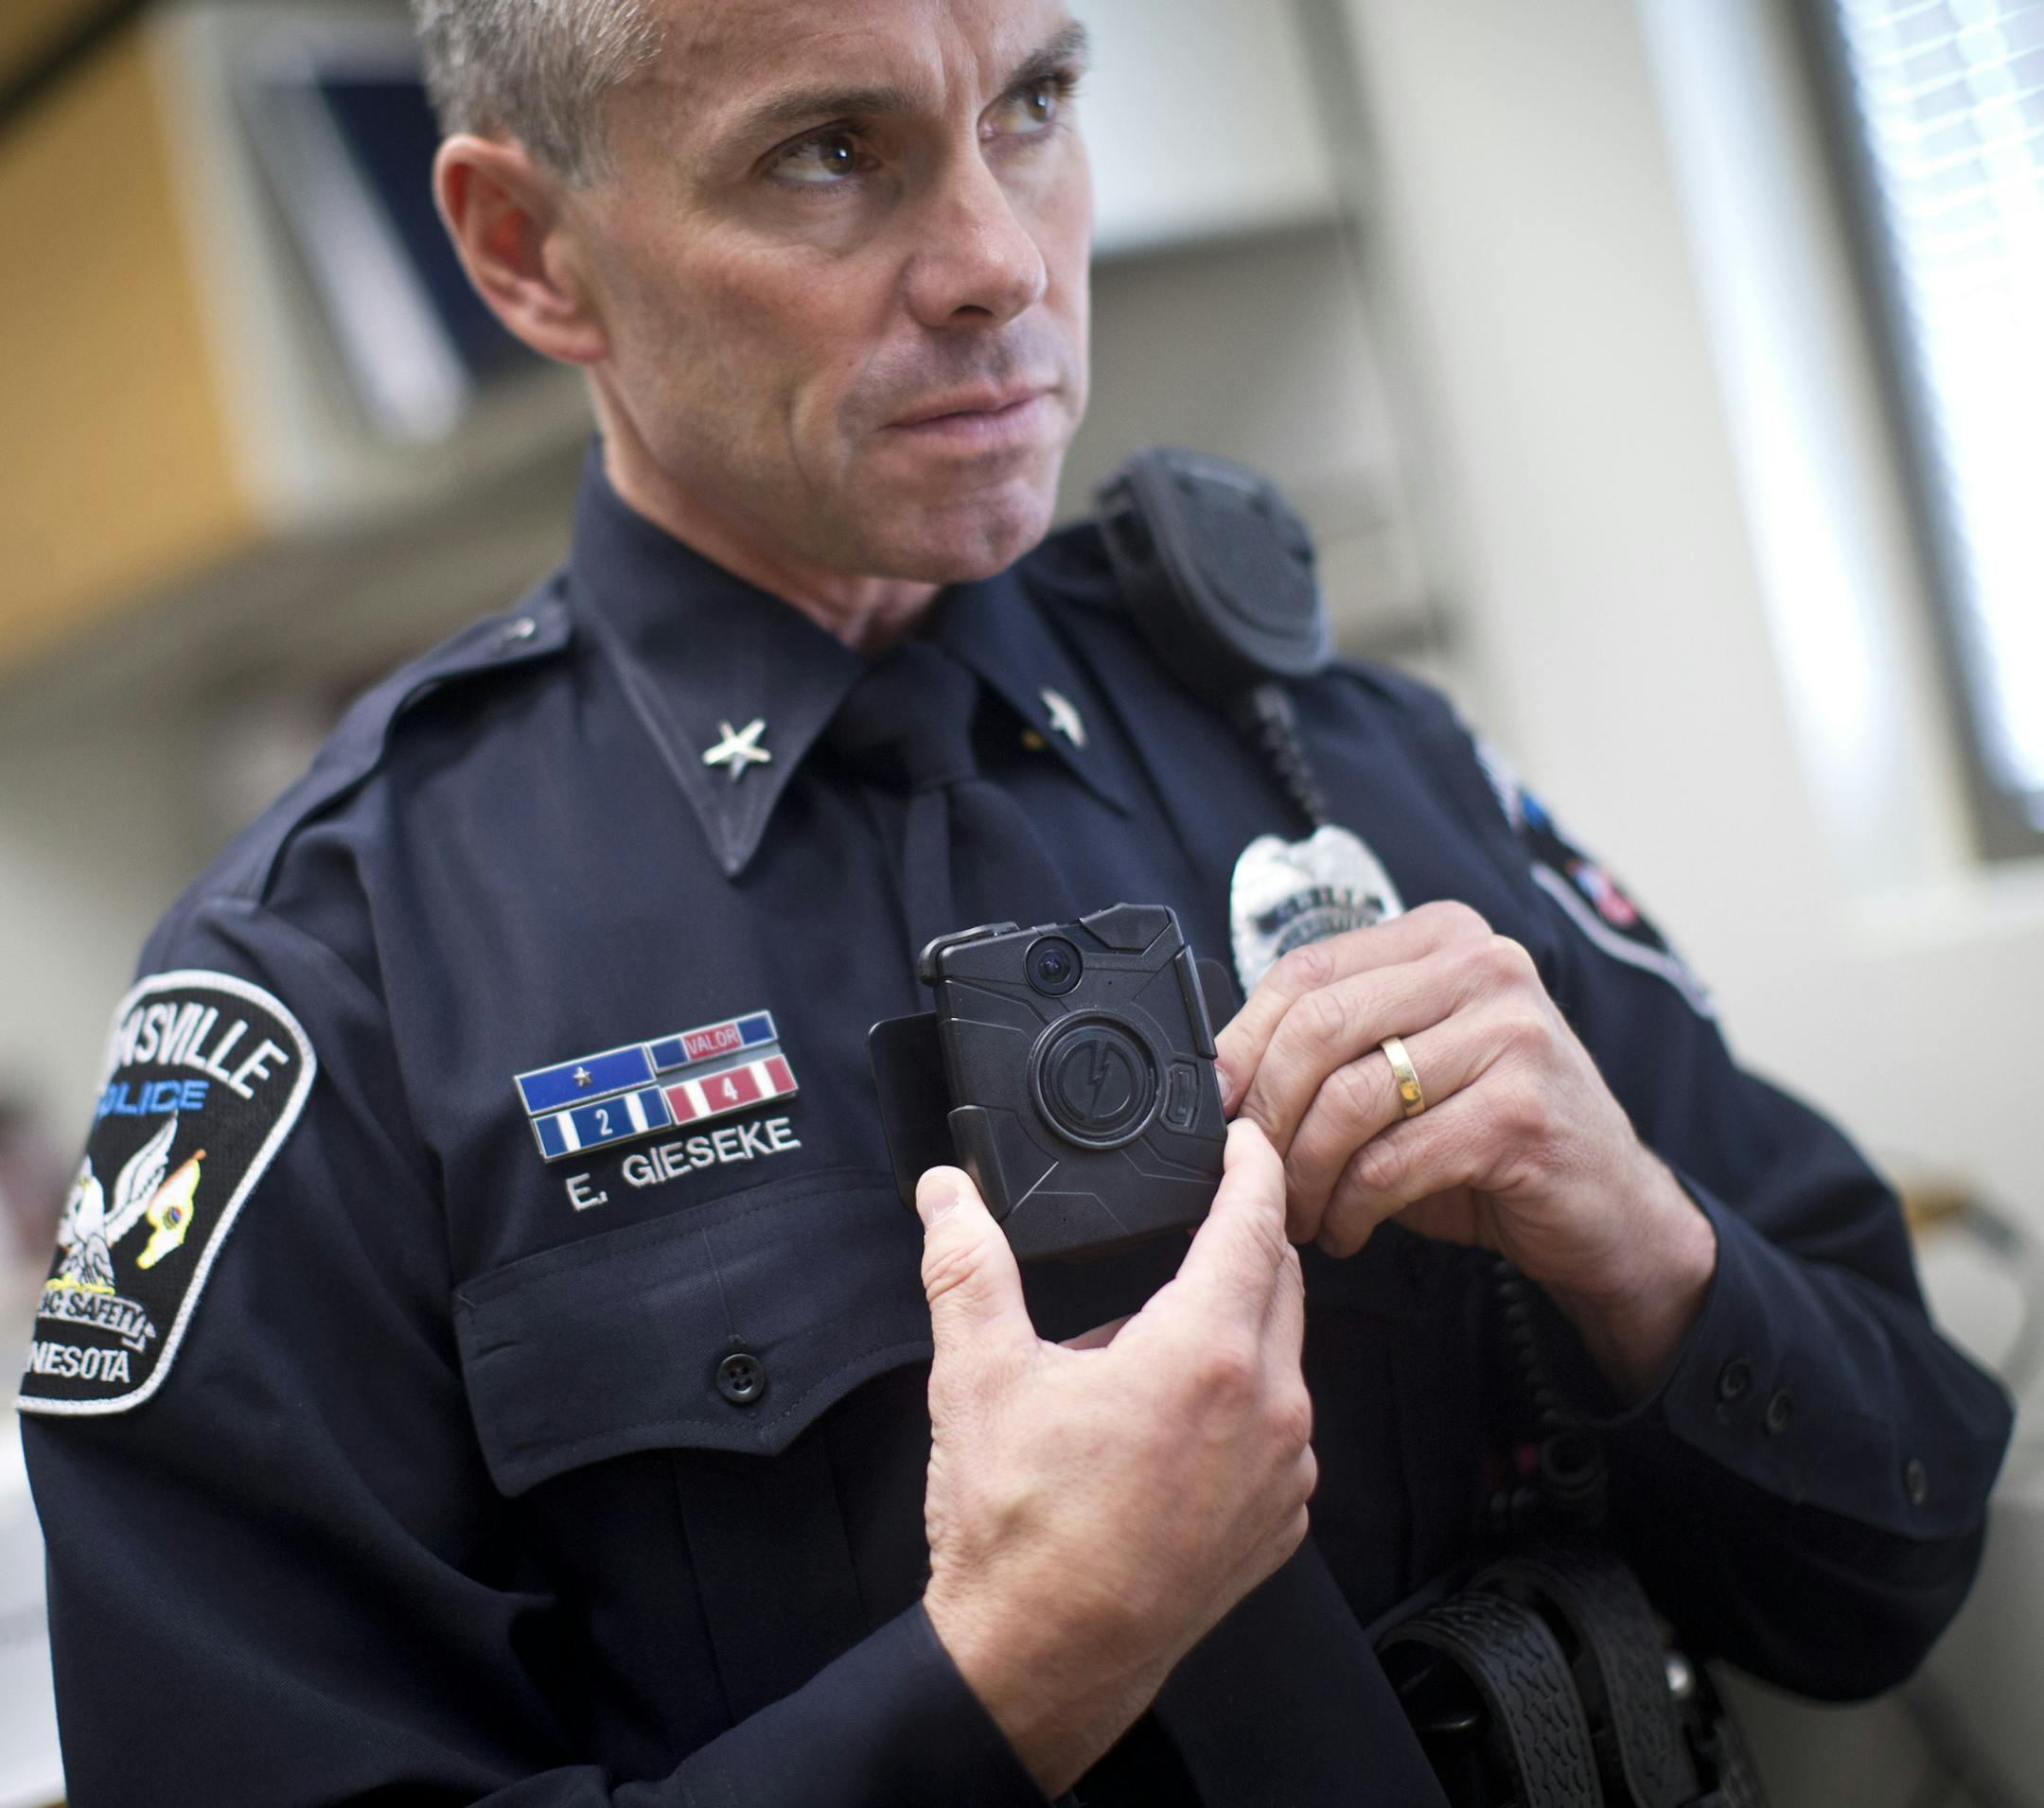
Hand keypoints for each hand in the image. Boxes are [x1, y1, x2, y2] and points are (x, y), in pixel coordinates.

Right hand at [917, 1121, 1313, 1796]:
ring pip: (1285, 1358)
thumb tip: (949, 1196)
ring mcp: (1283, 1474)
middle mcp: (1269, 1410)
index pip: (1255, 1223)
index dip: (1252, 1165)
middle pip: (1281, 1282)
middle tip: (1193, 1220)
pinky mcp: (1279, 1524)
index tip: (1243, 1138)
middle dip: (1245, 1238)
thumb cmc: (1020, 1535)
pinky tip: (1173, 1422)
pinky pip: (1282, 1432)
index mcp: (1205, 1355)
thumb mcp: (980, 1377)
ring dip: (1238, 1326)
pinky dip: (1245, 1403)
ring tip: (1150, 1341)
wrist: (1042, 1663)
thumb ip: (967, 1265)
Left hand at [1214, 902, 1714, 1395]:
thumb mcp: (1408, 1067)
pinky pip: (1391, 1161)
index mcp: (1443, 937)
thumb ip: (1335, 1048)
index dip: (1243, 1042)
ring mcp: (1511, 1035)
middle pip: (1318, 1027)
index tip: (1216, 1103)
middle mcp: (1483, 965)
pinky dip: (1349, 1207)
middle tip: (1250, 1171)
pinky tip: (1346, 1229)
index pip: (1306, 970)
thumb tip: (1221, 1077)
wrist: (1609, 1208)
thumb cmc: (1491, 1134)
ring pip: (1350, 1098)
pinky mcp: (1520, 1113)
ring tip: (1300, 1211)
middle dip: (1266, 1112)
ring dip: (1303, 1172)